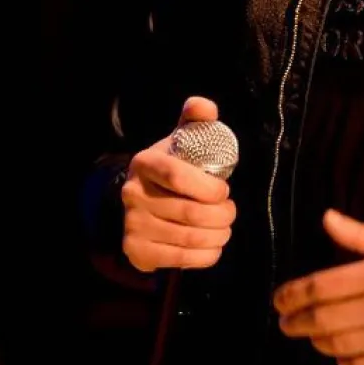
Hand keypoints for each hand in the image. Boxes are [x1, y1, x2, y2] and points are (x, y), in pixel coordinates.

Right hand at [121, 96, 236, 271]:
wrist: (143, 200)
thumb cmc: (173, 166)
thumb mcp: (182, 139)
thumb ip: (197, 118)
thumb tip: (204, 105)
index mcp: (145, 163)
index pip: (178, 176)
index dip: (210, 188)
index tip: (225, 190)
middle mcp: (132, 194)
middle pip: (190, 212)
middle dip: (223, 215)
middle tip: (231, 211)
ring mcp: (132, 224)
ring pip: (189, 238)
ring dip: (218, 235)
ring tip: (225, 227)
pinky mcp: (136, 251)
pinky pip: (180, 259)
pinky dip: (206, 256)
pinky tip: (213, 246)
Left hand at [273, 209, 363, 364]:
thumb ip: (363, 235)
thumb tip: (326, 219)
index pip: (320, 288)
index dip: (293, 295)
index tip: (279, 299)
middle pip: (321, 321)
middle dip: (296, 322)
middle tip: (285, 322)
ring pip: (336, 347)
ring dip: (316, 342)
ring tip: (311, 335)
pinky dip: (343, 363)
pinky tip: (341, 354)